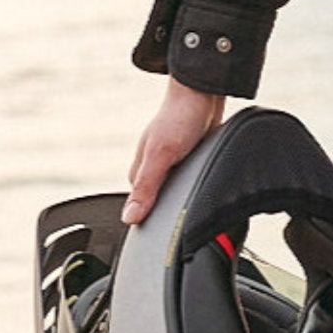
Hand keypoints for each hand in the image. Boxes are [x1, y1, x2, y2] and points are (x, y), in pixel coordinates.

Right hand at [123, 79, 225, 224]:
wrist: (203, 92)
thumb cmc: (180, 117)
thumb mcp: (161, 154)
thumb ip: (147, 186)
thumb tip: (129, 217)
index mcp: (139, 172)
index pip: (140, 211)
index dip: (152, 225)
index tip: (165, 240)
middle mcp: (152, 170)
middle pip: (158, 204)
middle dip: (171, 213)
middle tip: (185, 222)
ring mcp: (170, 164)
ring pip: (175, 193)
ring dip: (185, 198)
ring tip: (196, 203)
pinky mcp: (187, 159)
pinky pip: (188, 181)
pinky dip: (195, 186)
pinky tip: (203, 187)